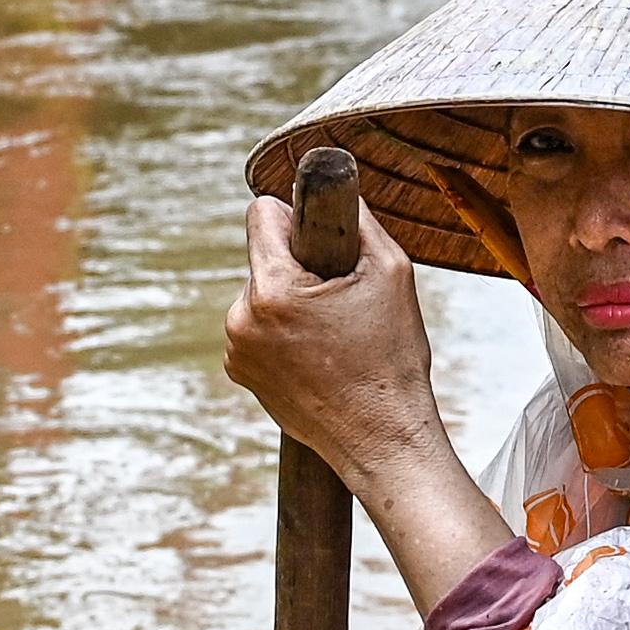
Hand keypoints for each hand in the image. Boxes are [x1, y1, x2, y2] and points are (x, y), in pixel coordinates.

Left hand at [225, 197, 512, 611]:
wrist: (382, 441)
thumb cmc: (392, 360)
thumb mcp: (392, 274)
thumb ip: (358, 220)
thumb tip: (336, 189)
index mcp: (273, 290)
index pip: (262, 214)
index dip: (296, 215)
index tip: (322, 236)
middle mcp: (241, 318)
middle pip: (265, 257)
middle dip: (300, 268)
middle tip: (343, 302)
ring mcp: (237, 350)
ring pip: (262, 294)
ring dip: (291, 303)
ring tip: (334, 336)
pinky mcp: (241, 373)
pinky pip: (258, 329)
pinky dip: (284, 333)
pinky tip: (320, 357)